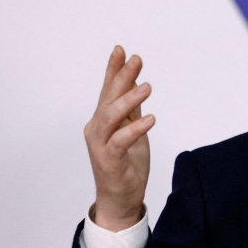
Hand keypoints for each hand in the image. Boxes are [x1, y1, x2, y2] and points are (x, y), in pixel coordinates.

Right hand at [84, 46, 154, 230]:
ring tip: (147, 86)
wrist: (120, 198)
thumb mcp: (133, 130)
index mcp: (103, 120)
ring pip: (111, 116)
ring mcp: (101, 144)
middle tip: (136, 59)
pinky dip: (135, 129)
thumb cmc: (126, 164)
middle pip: (108, 97)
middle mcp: (97, 128)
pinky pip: (121, 141)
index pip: (108, 90)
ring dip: (129, 99)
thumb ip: (132, 109)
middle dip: (121, 76)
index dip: (113, 69)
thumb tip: (136, 83)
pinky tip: (150, 119)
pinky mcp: (109, 160)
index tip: (122, 50)